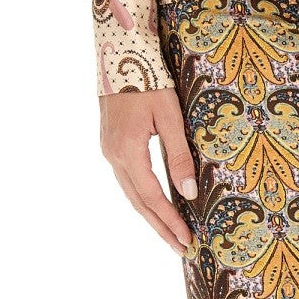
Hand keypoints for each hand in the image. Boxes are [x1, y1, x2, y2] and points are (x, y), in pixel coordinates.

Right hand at [99, 88, 198, 255]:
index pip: (151, 196)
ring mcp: (109, 149)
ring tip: (170, 232)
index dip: (169, 220)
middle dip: (160, 226)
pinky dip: (142, 195)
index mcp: (127, 150)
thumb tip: (189, 190)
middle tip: (181, 247)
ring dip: (151, 213)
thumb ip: (179, 153)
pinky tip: (154, 202)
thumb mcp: (169, 114)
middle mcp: (113, 155)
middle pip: (138, 201)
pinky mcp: (110, 142)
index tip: (186, 239)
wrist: (121, 51)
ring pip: (131, 191)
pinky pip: (128, 178)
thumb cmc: (149, 77)